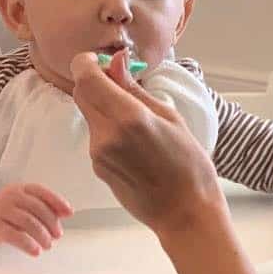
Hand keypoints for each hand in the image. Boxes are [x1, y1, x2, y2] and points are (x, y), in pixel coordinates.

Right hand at [0, 183, 72, 256]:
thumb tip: (67, 213)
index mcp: (22, 189)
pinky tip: (36, 251)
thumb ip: (46, 207)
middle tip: (57, 235)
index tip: (69, 213)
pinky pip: (14, 236)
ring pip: (28, 222)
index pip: (43, 192)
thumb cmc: (10, 212)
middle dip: (51, 224)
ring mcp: (1, 210)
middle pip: (38, 209)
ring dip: (42, 236)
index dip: (58, 202)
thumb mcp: (27, 205)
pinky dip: (28, 245)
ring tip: (48, 245)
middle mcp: (11, 196)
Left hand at [70, 50, 224, 236]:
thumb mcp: (171, 119)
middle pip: (82, 93)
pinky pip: (96, 136)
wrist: (185, 212)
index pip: (86, 77)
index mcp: (129, 118)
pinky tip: (136, 144)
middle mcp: (106, 134)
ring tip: (138, 122)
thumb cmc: (190, 166)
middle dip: (95, 82)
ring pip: (89, 115)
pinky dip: (109, 130)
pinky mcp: (97, 167)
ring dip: (104, 108)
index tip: (100, 61)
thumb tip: (116, 62)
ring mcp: (98, 153)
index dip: (87, 63)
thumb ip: (135, 90)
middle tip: (119, 82)